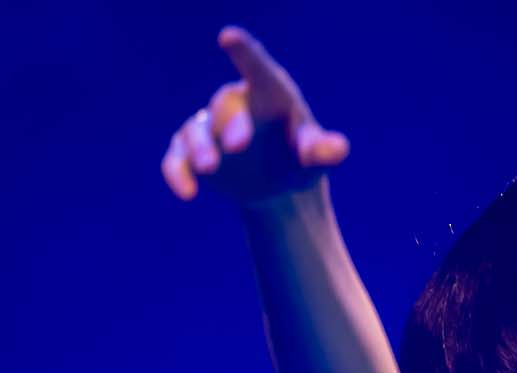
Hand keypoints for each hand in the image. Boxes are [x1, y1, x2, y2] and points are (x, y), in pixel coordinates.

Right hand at [159, 26, 350, 204]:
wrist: (277, 186)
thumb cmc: (299, 159)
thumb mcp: (314, 159)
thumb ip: (323, 152)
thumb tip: (339, 149)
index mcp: (268, 94)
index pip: (257, 68)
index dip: (243, 52)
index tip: (228, 37)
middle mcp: (235, 105)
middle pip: (226, 106)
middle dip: (232, 124)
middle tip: (240, 146)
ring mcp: (210, 129)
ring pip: (197, 131)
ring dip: (201, 148)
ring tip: (210, 169)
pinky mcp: (190, 153)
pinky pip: (177, 158)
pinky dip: (178, 172)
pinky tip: (188, 193)